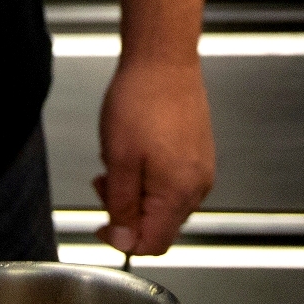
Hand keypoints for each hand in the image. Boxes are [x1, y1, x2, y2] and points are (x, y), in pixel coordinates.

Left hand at [94, 51, 214, 257]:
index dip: (122, 241)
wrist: (163, 59)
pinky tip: (136, 153)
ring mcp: (201, 169)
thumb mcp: (119, 160)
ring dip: (137, 193)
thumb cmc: (141, 100)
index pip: (152, 244)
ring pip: (165, 203)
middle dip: (128, 212)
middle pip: (160, 225)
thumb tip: (124, 241)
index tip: (102, 223)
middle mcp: (198, 186)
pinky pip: (173, 182)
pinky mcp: (199, 153)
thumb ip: (121, 206)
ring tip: (119, 162)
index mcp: (179, 193)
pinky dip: (150, 177)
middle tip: (106, 183)